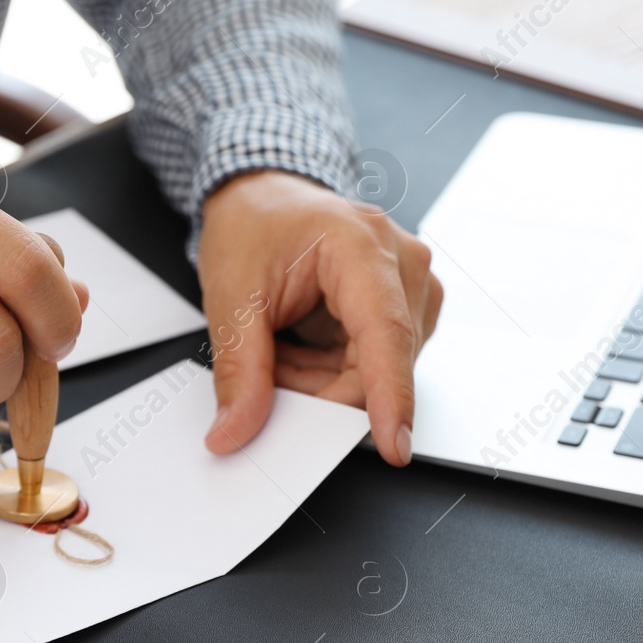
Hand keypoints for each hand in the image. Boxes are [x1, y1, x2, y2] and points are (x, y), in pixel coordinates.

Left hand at [197, 170, 441, 465]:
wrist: (262, 197)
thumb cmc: (253, 226)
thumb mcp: (230, 298)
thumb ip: (239, 372)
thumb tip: (236, 432)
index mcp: (361, 245)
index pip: (386, 333)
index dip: (390, 395)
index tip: (393, 445)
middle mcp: (402, 262)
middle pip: (377, 366)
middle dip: (317, 386)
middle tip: (268, 364)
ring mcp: (412, 285)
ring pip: (374, 374)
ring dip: (322, 377)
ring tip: (284, 338)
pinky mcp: (408, 307)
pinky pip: (373, 366)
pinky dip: (332, 369)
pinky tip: (305, 340)